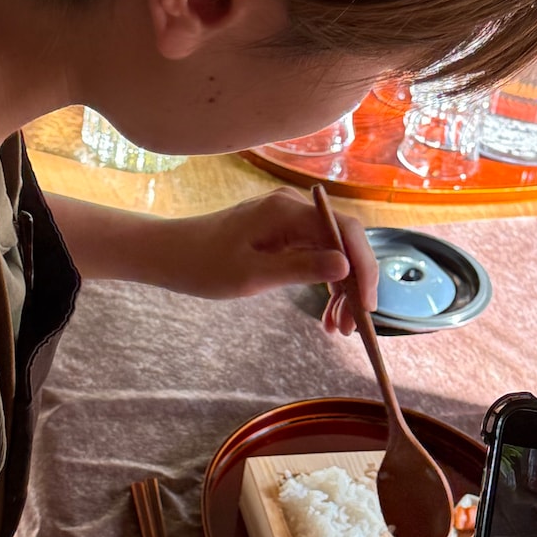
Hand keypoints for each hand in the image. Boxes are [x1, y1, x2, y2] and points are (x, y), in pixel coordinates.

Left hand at [168, 188, 378, 334]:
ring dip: (342, 289)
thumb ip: (300, 268)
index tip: (367, 305)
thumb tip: (345, 266)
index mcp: (287, 211)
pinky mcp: (282, 234)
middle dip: (355, 284)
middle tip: (353, 326)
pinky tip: (326, 313)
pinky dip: (324, 283)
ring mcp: (289, 220)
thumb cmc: (203, 265)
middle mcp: (293, 208)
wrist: (169, 254)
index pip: (344, 231)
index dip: (364, 267)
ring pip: (333, 252)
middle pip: (344, 242)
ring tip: (339, 328)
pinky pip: (316, 255)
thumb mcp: (252, 275)